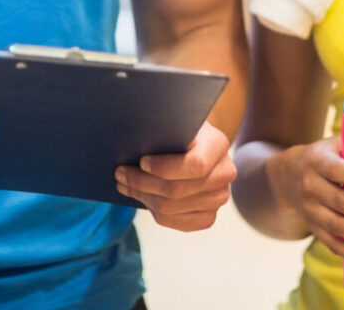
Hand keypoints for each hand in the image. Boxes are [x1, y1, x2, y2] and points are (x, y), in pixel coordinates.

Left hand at [115, 121, 236, 231]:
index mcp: (218, 145)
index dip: (165, 167)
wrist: (195, 144)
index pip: (195, 165)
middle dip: (142, 182)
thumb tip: (132, 143)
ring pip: (171, 208)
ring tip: (124, 184)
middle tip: (119, 173)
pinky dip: (153, 211)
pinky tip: (141, 196)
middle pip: (177, 190)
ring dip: (142, 197)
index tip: (141, 161)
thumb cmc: (179, 130)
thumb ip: (162, 130)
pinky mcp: (208, 217)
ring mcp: (218, 199)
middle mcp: (224, 174)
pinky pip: (175, 223)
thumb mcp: (174, 121)